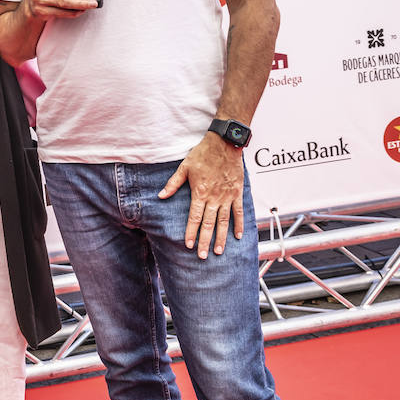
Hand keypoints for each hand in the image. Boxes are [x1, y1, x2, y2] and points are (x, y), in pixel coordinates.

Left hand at [158, 133, 245, 257]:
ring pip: (224, 221)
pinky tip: (237, 236)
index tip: (189, 245)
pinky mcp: (237, 193)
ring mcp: (227, 196)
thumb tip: (160, 196)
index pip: (194, 218)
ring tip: (219, 251)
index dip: (192, 232)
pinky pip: (238, 212)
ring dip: (221, 237)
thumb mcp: (184, 167)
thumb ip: (173, 184)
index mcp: (200, 193)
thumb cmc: (203, 154)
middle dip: (205, 241)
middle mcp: (214, 197)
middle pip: (209, 224)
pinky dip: (238, 224)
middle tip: (203, 256)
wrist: (225, 144)